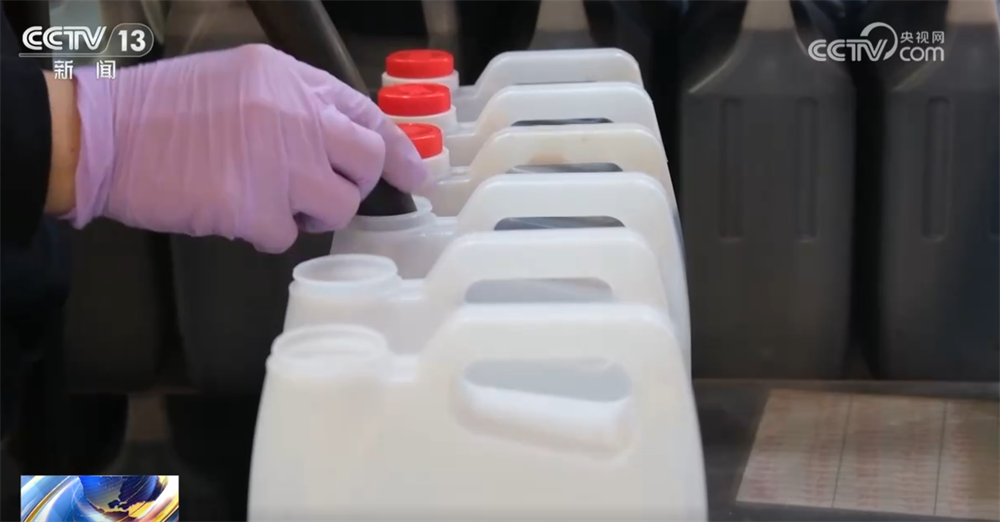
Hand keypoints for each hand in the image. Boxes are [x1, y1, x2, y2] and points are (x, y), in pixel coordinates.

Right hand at [68, 44, 427, 252]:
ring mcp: (275, 163)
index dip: (399, 151)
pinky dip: (265, 231)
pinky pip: (287, 236)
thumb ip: (299, 103)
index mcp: (292, 81)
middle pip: (367, 164)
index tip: (414, 174)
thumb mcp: (243, 80)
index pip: (369, 116)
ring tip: (269, 197)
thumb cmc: (168, 110)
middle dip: (354, 185)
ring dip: (310, 212)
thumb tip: (349, 141)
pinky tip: (234, 209)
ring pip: (337, 208)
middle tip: (324, 190)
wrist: (105, 135)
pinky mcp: (251, 207)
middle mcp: (293, 117)